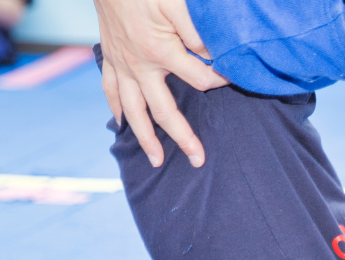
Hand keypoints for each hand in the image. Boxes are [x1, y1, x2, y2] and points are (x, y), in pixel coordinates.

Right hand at [93, 0, 229, 167]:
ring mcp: (122, 65)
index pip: (200, 79)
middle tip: (198, 160)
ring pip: (133, 110)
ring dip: (145, 138)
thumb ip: (198, 33)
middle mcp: (139, 66)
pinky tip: (122, 125)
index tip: (234, 80)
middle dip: (182, 138)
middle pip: (164, 111)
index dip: (220, 82)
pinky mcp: (110, 58)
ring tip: (156, 160)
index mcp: (160, 52)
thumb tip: (217, 57)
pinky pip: (111, 91)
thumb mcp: (177, 4)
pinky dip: (117, 110)